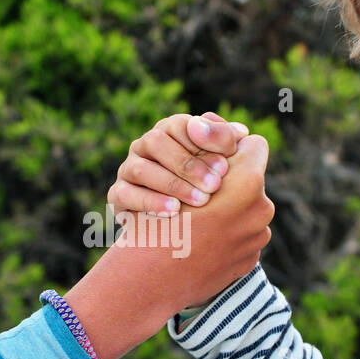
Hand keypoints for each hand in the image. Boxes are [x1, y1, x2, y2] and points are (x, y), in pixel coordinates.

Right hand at [68, 134, 273, 358]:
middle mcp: (261, 208)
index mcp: (248, 181)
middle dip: (230, 183)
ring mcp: (257, 237)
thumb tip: (234, 135)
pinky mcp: (249, 260)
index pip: (254, 145)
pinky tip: (201, 241)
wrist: (154, 278)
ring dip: (229, 211)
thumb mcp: (180, 174)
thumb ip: (212, 151)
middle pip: (251, 180)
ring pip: (247, 210)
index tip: (212, 160)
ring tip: (198, 220)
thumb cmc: (160, 220)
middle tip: (201, 192)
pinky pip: (242, 236)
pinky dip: (226, 236)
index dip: (230, 149)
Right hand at [109, 112, 249, 215]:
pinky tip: (174, 211)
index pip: (179, 125)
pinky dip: (150, 202)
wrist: (179, 233)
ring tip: (200, 201)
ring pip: (141, 168)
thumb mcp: (220, 165)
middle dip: (188, 165)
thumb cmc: (206, 189)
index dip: (203, 143)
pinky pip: (125, 194)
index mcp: (169, 132)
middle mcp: (145, 147)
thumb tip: (241, 133)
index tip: (225, 167)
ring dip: (172, 184)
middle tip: (215, 187)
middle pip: (157, 142)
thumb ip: (229, 146)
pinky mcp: (118, 195)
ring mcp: (128, 170)